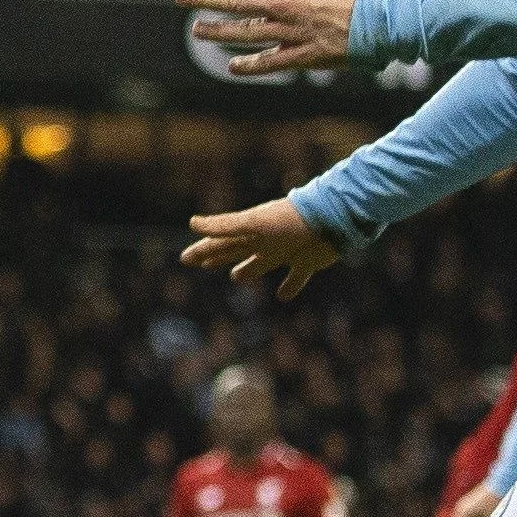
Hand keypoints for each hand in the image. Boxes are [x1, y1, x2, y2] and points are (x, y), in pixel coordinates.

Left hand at [176, 0, 372, 75]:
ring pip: (247, 32)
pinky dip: (252, 65)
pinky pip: (272, 62)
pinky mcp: (304, 55)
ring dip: (219, 32)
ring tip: (196, 30)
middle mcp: (285, 6)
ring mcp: (292, 32)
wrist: (388, 19)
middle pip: (237, 2)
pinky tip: (232, 67)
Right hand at [183, 197, 343, 297]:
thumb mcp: (253, 223)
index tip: (185, 258)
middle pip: (235, 251)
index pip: (219, 243)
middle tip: (202, 263)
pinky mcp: (306, 262)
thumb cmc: (289, 220)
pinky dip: (289, 287)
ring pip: (260, 263)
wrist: (331, 219)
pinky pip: (295, 278)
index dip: (201, 251)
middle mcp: (264, 242)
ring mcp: (285, 251)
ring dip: (247, 269)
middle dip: (217, 256)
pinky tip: (283, 297)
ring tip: (235, 277)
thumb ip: (224, 225)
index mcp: (249, 233)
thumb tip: (192, 223)